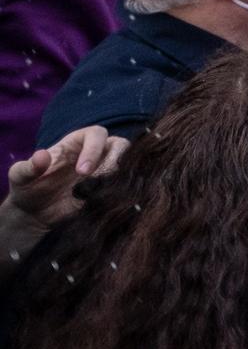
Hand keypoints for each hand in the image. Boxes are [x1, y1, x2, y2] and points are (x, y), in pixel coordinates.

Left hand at [5, 126, 125, 229]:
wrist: (34, 215)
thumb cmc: (27, 188)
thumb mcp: (20, 176)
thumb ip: (29, 166)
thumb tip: (42, 155)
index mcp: (76, 143)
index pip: (97, 134)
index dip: (94, 149)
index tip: (82, 171)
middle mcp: (95, 154)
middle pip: (120, 145)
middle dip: (114, 161)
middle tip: (99, 180)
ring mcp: (104, 171)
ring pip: (126, 165)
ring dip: (117, 177)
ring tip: (100, 192)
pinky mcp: (107, 189)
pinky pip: (123, 186)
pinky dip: (118, 192)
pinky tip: (101, 202)